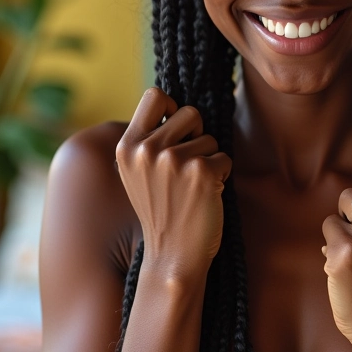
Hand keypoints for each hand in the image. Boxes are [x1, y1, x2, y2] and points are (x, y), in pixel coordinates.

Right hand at [115, 87, 231, 280]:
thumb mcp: (137, 172)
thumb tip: (173, 105)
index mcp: (127, 147)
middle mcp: (147, 150)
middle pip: (190, 112)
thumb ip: (148, 140)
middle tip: (186, 166)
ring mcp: (173, 160)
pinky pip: (224, 156)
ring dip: (208, 158)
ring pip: (209, 137)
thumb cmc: (161, 211)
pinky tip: (205, 194)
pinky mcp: (201, 172)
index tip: (175, 128)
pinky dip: (221, 173)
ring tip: (192, 186)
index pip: (154, 95)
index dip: (171, 107)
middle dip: (196, 134)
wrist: (172, 256)